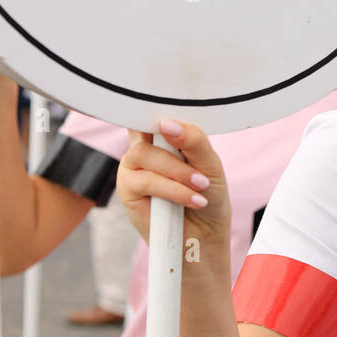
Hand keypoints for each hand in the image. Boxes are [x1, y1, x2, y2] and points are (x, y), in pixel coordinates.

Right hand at [117, 119, 230, 247]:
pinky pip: (145, 180)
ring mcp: (132, 167)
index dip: (150, 102)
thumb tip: (166, 124)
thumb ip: (192, 140)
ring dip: (178, 174)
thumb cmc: (207, 194)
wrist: (205, 234)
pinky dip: (172, 190)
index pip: (150, 109)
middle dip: (178, 152)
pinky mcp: (127, 190)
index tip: (165, 109)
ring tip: (201, 188)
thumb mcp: (209, 163)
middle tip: (202, 175)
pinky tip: (193, 200)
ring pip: (145, 155)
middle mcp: (143, 147)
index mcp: (163, 135)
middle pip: (147, 130)